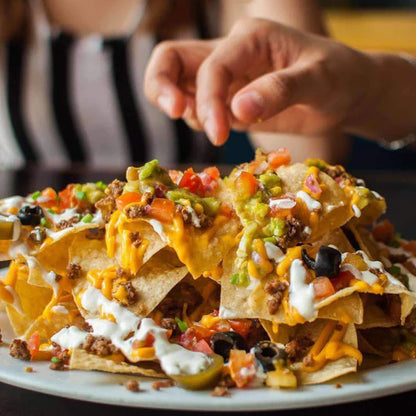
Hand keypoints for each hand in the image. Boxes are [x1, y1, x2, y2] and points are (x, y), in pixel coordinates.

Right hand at [145, 18, 375, 144]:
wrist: (343, 93)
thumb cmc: (337, 78)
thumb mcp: (318, 80)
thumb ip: (280, 91)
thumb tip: (238, 109)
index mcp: (250, 37)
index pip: (211, 65)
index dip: (208, 99)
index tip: (218, 133)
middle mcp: (230, 53)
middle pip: (170, 59)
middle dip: (162, 87)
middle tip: (176, 113)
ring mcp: (225, 78)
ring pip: (177, 84)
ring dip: (183, 109)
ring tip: (217, 130)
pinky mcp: (226, 100)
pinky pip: (196, 108)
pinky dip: (197, 120)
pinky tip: (220, 129)